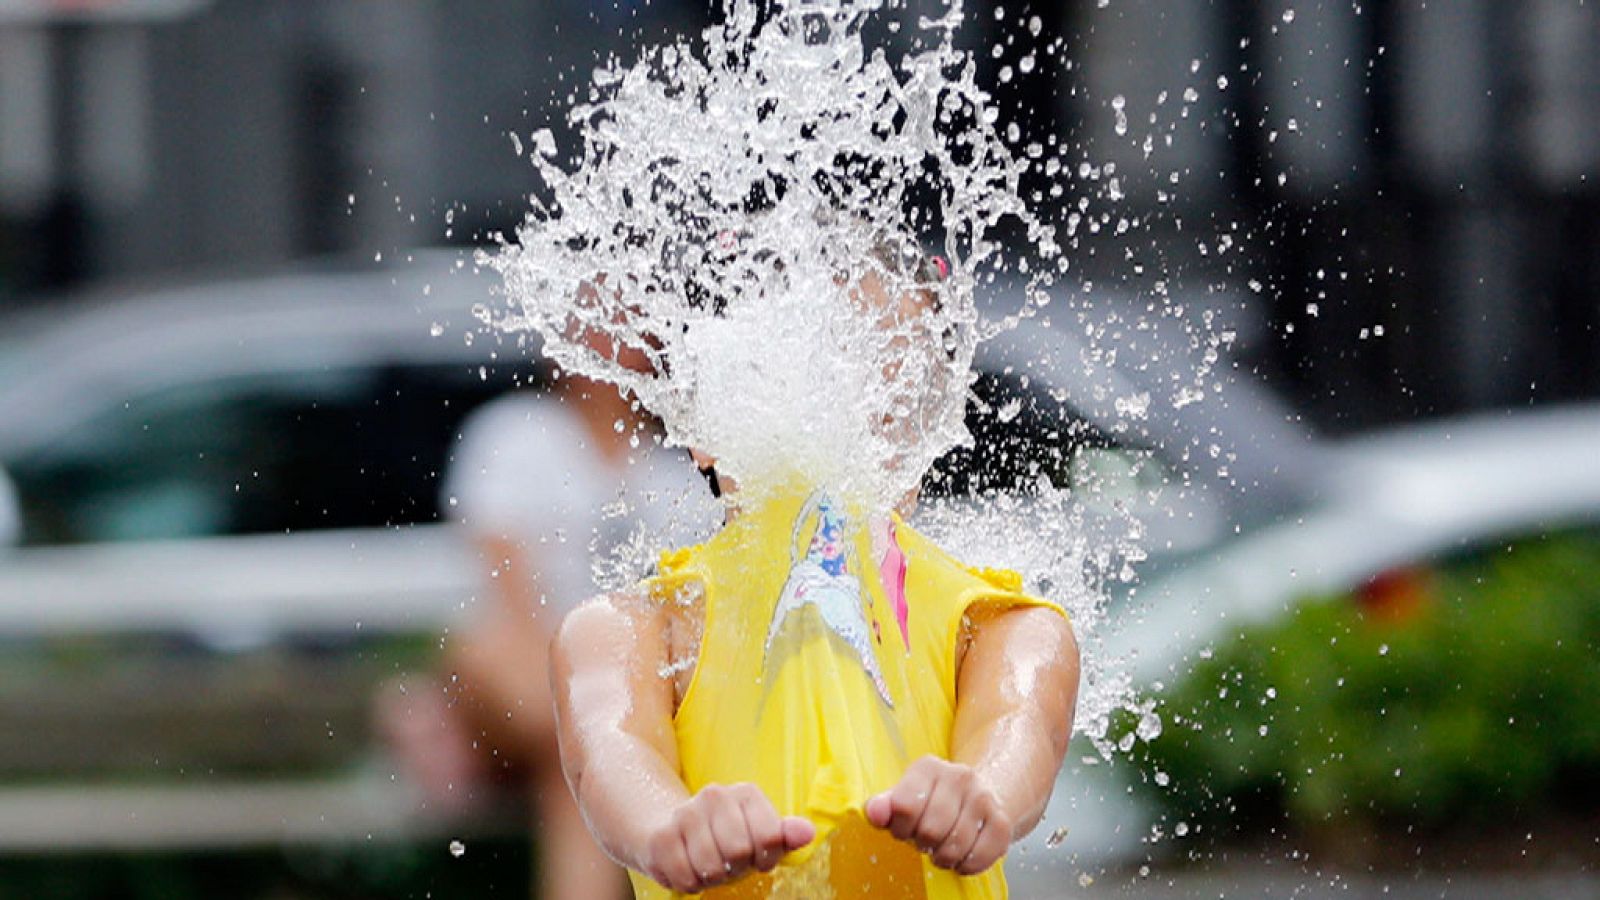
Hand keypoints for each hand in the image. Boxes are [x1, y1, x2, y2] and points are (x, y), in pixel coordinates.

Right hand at [642, 783, 814, 892]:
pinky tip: (689, 867)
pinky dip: (690, 883)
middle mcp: (714, 795)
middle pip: (739, 851)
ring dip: (713, 878)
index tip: (757, 856)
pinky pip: (686, 878)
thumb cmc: (726, 837)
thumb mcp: (760, 834)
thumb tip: (807, 833)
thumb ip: (785, 835)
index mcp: (745, 793)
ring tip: (709, 864)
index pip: (770, 836)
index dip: (766, 858)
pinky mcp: (661, 837)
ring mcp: (685, 813)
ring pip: (711, 867)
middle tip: (729, 862)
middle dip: (737, 868)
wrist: (672, 829)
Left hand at [864, 756, 1010, 875]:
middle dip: (921, 843)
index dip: (899, 827)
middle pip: (930, 829)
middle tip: (923, 840)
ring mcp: (983, 798)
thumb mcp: (906, 796)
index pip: (904, 806)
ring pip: (954, 846)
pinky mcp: (1002, 822)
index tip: (903, 829)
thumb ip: (885, 805)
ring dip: (942, 857)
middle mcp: (960, 777)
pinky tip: (960, 857)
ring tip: (940, 849)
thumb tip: (873, 812)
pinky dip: (965, 865)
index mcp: (929, 767)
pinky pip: (978, 857)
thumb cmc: (934, 800)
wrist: (980, 795)